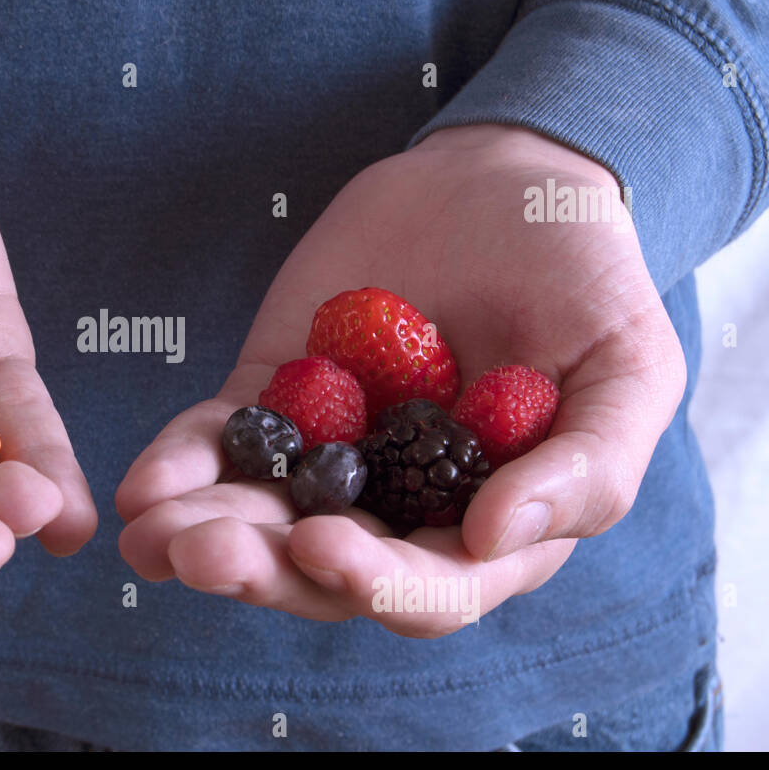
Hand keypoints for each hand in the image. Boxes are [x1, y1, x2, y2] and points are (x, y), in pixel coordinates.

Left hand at [116, 124, 685, 634]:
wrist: (499, 181)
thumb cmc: (584, 276)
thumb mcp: (628, 367)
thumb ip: (590, 465)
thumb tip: (499, 539)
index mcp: (488, 526)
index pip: (429, 588)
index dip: (376, 582)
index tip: (322, 546)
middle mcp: (398, 509)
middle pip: (322, 570)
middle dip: (260, 570)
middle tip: (201, 556)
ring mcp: (328, 456)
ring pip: (258, 520)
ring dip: (202, 534)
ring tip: (150, 536)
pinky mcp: (272, 399)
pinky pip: (219, 444)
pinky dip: (179, 466)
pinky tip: (140, 489)